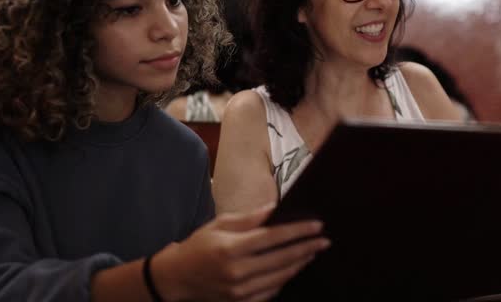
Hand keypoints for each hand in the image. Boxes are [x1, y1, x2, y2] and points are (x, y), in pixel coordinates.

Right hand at [153, 203, 328, 301]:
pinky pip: (271, 292)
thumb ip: (250, 218)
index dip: (298, 231)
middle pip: (282, 259)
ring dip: (300, 264)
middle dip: (307, 248)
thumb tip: (276, 208)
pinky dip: (285, 279)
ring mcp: (239, 291)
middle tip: (324, 240)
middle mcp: (237, 272)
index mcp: (231, 248)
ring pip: (280, 277)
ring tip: (313, 252)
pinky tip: (294, 268)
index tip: (317, 225)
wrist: (176, 279)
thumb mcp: (220, 225)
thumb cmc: (198, 246)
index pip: (273, 237)